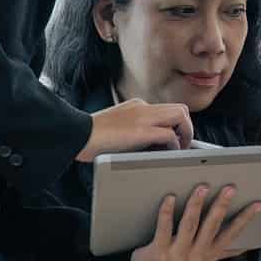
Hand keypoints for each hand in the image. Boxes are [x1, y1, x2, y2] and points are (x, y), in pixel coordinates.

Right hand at [79, 99, 193, 162]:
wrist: (74, 134)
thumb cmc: (90, 137)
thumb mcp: (116, 128)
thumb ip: (133, 131)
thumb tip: (148, 146)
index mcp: (137, 106)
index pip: (167, 110)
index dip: (176, 125)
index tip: (175, 140)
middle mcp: (143, 107)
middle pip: (180, 109)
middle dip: (186, 128)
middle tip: (182, 145)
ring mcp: (142, 117)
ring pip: (181, 115)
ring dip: (185, 133)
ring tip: (180, 150)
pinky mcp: (140, 131)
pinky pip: (169, 134)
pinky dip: (174, 144)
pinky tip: (167, 154)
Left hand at [123, 185, 260, 260]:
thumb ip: (221, 253)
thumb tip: (244, 248)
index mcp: (208, 255)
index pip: (231, 235)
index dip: (245, 219)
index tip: (258, 205)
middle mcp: (196, 256)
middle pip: (211, 226)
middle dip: (221, 206)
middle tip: (230, 188)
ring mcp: (177, 254)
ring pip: (190, 224)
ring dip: (197, 204)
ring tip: (202, 187)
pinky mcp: (159, 251)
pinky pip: (164, 228)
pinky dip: (167, 211)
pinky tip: (170, 197)